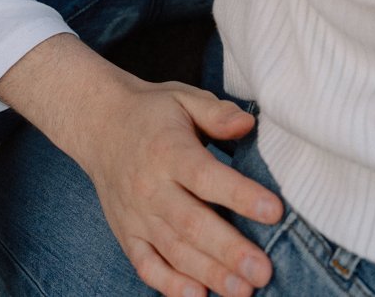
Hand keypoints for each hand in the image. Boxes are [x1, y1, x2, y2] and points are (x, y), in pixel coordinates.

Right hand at [78, 77, 281, 296]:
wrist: (99, 125)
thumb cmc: (152, 112)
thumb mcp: (184, 98)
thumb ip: (217, 113)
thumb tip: (248, 124)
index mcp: (169, 151)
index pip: (207, 177)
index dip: (241, 196)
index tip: (275, 211)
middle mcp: (150, 187)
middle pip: (192, 224)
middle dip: (229, 250)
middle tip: (263, 271)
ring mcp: (136, 215)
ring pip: (174, 250)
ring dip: (209, 273)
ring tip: (243, 290)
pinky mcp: (127, 234)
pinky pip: (147, 265)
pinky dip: (170, 285)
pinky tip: (199, 296)